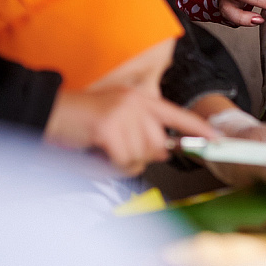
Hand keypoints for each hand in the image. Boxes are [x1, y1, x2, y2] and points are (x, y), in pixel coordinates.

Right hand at [43, 85, 218, 175]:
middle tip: (114, 150)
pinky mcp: (109, 127)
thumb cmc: (80, 122)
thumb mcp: (116, 123)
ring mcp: (123, 114)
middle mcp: (136, 103)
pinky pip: (122, 161)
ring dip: (120, 162)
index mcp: (141, 100)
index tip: (218, 140)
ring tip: (102, 149)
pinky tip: (96, 152)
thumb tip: (164, 151)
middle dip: (138, 156)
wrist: (47, 113)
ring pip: (140, 157)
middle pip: (158, 146)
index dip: (200, 130)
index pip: (178, 115)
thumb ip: (142, 135)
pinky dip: (108, 165)